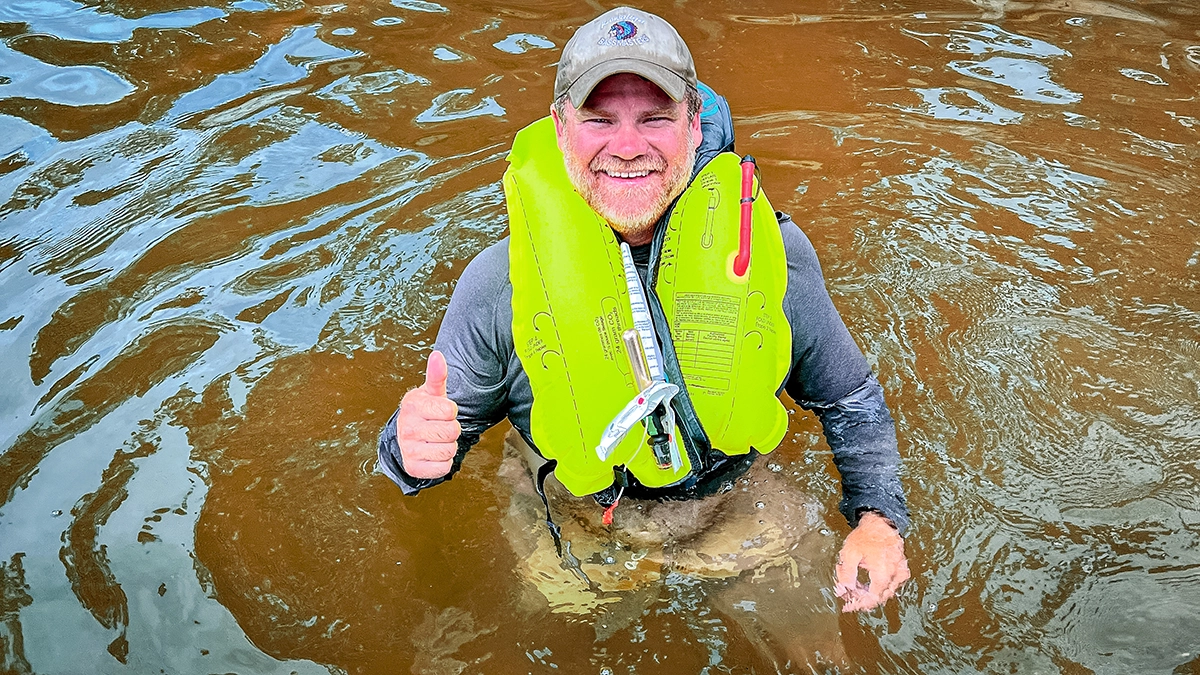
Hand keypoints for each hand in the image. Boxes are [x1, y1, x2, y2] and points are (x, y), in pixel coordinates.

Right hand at [396, 350, 460, 478]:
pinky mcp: (413, 467)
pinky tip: (433, 453)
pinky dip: (443, 462)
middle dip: (452, 430)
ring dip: (449, 446)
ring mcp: (408, 449)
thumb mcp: (431, 393)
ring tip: (436, 440)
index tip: (441, 411)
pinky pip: (443, 467)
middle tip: (440, 427)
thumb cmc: (424, 413)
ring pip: (449, 450)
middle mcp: (407, 428)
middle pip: (452, 431)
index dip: (451, 411)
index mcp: (412, 405)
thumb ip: (437, 376)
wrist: (405, 438)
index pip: (450, 410)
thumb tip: (437, 355)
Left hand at [834, 511, 909, 611]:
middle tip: (848, 595)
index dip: (858, 605)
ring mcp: (901, 572)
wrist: (881, 522)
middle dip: (862, 598)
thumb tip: (844, 590)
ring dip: (869, 591)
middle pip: (879, 597)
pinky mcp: (902, 568)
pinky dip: (879, 585)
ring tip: (855, 584)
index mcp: (883, 574)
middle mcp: (895, 575)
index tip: (848, 606)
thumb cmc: (867, 535)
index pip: (872, 599)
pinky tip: (867, 580)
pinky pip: (892, 584)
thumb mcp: (850, 554)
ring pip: (885, 592)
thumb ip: (847, 574)